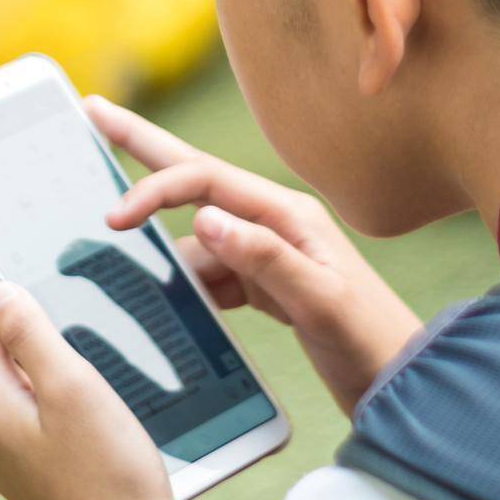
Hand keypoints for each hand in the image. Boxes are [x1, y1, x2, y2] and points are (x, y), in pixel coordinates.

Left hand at [0, 283, 173, 499]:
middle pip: (0, 350)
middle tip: (74, 300)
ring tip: (90, 349)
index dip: (3, 286)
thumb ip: (31, 335)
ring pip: (22, 380)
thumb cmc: (109, 473)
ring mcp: (11, 454)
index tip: (32, 260)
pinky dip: (58, 391)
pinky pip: (37, 411)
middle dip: (31, 322)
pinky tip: (93, 396)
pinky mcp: (36, 469)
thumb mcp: (72, 387)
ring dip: (48, 358)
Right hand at [89, 97, 422, 415]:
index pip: (205, 182)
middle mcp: (274, 223)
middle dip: (143, 146)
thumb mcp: (321, 301)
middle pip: (195, 178)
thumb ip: (264, 256)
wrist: (405, 387)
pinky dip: (184, 284)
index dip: (156, 190)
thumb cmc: (371, 342)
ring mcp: (269, 254)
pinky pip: (211, 275)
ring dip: (159, 244)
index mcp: (287, 214)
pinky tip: (164, 298)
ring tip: (115, 249)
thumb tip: (204, 217)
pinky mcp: (267, 287)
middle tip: (95, 112)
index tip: (114, 217)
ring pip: (196, 238)